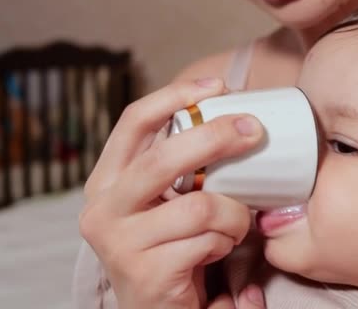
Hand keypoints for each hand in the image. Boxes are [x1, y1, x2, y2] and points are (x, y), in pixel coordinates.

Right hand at [79, 78, 263, 308]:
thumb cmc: (170, 246)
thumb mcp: (166, 200)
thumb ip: (182, 167)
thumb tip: (234, 119)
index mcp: (107, 181)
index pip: (133, 122)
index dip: (174, 96)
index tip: (216, 85)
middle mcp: (102, 208)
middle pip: (163, 157)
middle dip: (216, 137)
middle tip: (254, 131)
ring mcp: (120, 243)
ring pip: (199, 205)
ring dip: (233, 214)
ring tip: (236, 225)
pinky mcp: (145, 273)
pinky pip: (206, 241)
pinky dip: (226, 242)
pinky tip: (219, 250)